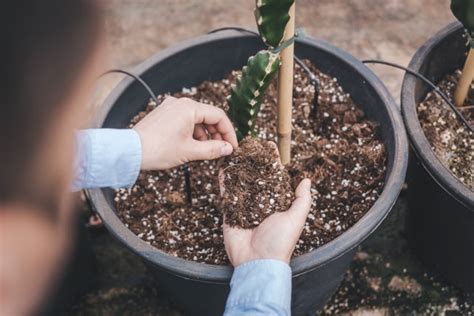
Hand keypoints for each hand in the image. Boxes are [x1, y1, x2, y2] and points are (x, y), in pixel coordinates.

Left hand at [133, 97, 237, 169]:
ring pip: (196, 119)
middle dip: (217, 134)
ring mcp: (170, 107)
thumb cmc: (159, 150)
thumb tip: (228, 149)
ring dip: (205, 134)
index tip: (232, 147)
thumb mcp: (190, 152)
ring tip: (206, 151)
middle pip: (208, 116)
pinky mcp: (163, 114)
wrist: (130, 151)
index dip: (229, 132)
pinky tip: (192, 146)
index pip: (219, 116)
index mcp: (189, 108)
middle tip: (221, 150)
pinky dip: (192, 132)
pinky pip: (184, 120)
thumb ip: (213, 149)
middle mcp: (180, 103)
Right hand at [219, 144, 311, 266]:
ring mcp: (244, 207)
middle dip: (252, 160)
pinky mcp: (230, 212)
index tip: (268, 145)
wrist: (257, 262)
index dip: (272, 160)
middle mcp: (260, 202)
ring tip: (234, 151)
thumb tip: (306, 180)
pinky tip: (222, 167)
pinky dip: (224, 181)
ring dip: (237, 166)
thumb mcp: (296, 218)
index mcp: (277, 202)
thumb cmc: (279, 242)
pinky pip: (226, 194)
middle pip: (255, 175)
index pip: (274, 176)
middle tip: (248, 143)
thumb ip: (302, 199)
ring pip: (240, 182)